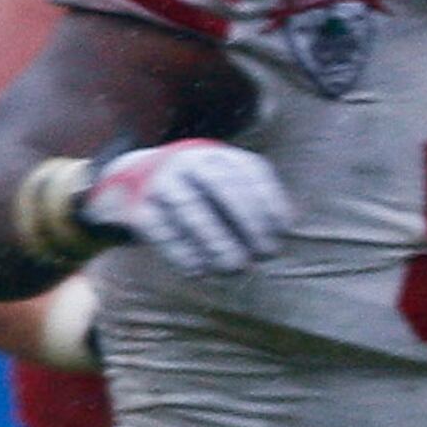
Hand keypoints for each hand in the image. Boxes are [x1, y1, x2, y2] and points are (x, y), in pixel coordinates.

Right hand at [76, 140, 290, 274]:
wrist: (146, 180)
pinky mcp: (140, 207)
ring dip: (216, 242)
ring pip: (190, 208)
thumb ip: (261, 203)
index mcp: (221, 156)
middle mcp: (190, 162)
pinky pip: (161, 230)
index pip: (251, 173)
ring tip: (236, 267)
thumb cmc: (209, 193)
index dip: (270, 203)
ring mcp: (162, 182)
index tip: (282, 231)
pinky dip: (182, 253)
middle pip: (221, 187)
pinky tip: (200, 271)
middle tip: (265, 254)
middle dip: (248, 222)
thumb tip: (285, 225)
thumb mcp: (236, 187)